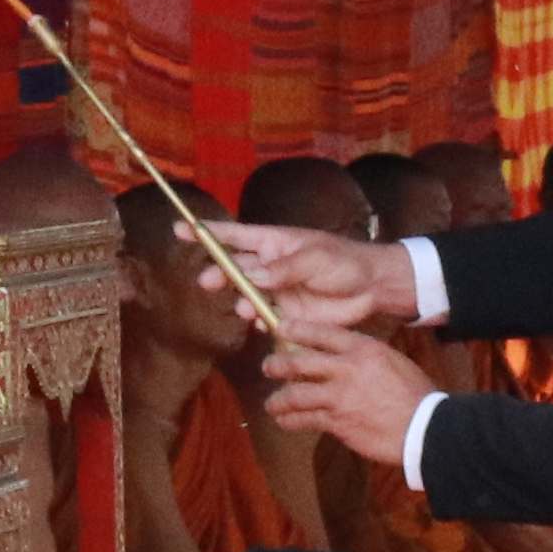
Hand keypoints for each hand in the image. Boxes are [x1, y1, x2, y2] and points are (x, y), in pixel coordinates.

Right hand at [211, 221, 418, 331]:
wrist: (371, 288)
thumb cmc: (344, 262)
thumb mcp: (315, 258)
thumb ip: (283, 269)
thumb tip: (253, 277)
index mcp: (273, 242)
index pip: (234, 235)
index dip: (207, 233)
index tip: (181, 229)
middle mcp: (268, 266)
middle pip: (233, 268)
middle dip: (218, 274)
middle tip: (209, 282)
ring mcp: (275, 290)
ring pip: (245, 295)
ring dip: (240, 301)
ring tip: (246, 307)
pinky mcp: (285, 313)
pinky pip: (262, 318)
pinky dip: (258, 320)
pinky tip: (262, 321)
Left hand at [260, 322, 434, 468]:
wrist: (424, 426)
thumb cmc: (415, 393)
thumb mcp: (392, 361)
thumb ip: (365, 356)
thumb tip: (344, 356)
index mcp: (363, 349)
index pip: (321, 333)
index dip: (297, 329)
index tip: (281, 328)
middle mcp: (347, 369)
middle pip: (299, 362)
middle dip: (277, 364)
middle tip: (268, 366)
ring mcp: (339, 397)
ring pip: (295, 394)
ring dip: (278, 399)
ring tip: (272, 403)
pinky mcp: (337, 422)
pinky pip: (305, 420)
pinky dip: (291, 421)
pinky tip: (285, 421)